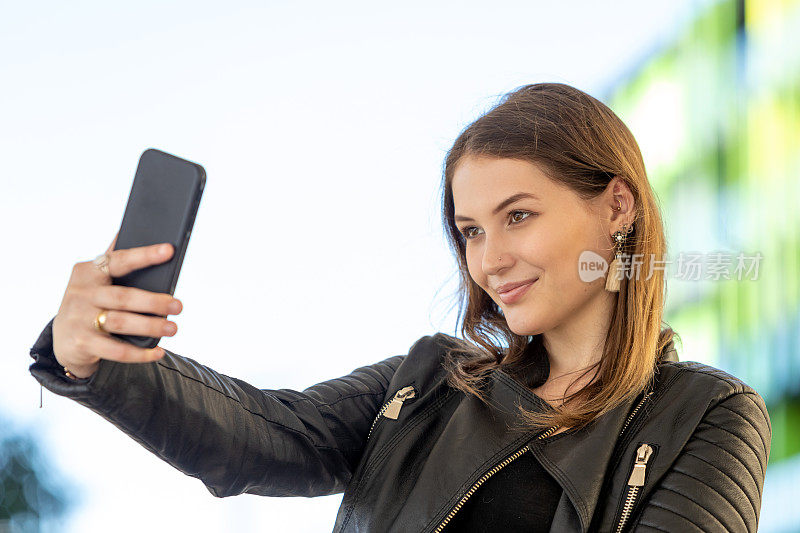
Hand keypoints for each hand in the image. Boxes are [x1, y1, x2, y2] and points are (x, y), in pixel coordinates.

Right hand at [52, 231, 182, 378]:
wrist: (65, 338)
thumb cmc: (92, 301)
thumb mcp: (97, 279)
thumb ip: (115, 259)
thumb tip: (132, 229)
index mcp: (89, 271)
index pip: (120, 260)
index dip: (145, 255)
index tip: (170, 250)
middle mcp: (81, 293)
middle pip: (124, 297)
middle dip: (155, 302)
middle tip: (179, 306)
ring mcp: (79, 318)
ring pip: (121, 322)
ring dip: (151, 326)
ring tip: (173, 328)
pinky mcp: (81, 343)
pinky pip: (116, 350)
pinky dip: (140, 353)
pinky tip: (158, 351)